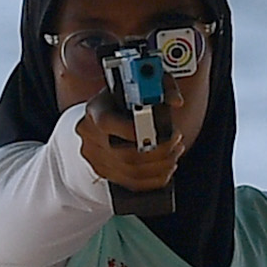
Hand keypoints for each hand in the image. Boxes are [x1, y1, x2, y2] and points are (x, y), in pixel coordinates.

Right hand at [72, 81, 199, 199]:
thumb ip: (162, 86)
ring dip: (160, 165)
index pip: (107, 123)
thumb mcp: (141, 84)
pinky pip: (131, 183)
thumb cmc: (124, 97)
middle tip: (176, 142)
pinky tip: (167, 168)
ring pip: (131, 171)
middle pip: (124, 154)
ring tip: (175, 153)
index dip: (134, 131)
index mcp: (95, 111)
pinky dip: (154, 179)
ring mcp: (95, 158)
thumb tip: (176, 101)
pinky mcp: (104, 172)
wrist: (105, 112)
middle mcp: (91, 136)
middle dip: (158, 151)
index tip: (160, 131)